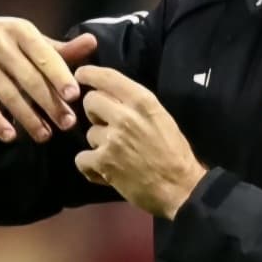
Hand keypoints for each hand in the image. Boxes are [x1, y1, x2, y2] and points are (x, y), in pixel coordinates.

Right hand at [0, 15, 97, 142]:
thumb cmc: (5, 39)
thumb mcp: (30, 38)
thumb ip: (61, 48)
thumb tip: (93, 43)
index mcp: (22, 32)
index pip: (44, 56)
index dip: (59, 76)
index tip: (74, 96)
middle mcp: (0, 44)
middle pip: (29, 78)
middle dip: (50, 103)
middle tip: (67, 123)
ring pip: (8, 94)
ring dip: (28, 117)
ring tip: (45, 135)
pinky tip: (10, 136)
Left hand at [73, 65, 205, 219]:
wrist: (181, 188)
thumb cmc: (175, 153)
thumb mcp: (161, 119)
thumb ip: (137, 107)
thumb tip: (113, 99)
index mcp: (143, 102)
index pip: (109, 77)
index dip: (90, 74)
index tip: (80, 75)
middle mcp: (124, 116)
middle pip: (91, 101)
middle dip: (94, 111)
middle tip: (105, 124)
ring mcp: (111, 140)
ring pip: (89, 133)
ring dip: (98, 143)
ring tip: (114, 155)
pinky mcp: (103, 163)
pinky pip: (82, 158)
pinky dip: (90, 166)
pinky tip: (103, 171)